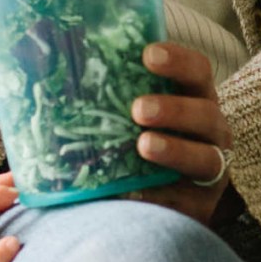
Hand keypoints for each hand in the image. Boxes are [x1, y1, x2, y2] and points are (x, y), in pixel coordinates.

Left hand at [130, 43, 232, 224]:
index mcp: (195, 99)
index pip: (198, 71)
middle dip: (174, 109)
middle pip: (206, 114)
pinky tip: (134, 192)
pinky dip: (161, 197)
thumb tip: (49, 70)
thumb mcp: (137, 111)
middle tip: (138, 109)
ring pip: (206, 158)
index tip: (148, 55)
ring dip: (174, 150)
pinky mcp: (200, 206)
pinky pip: (185, 202)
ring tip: (143, 145)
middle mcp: (211, 132)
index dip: (179, 60)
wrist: (167, 194)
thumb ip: (112, 91)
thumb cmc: (142, 137)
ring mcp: (211, 171)